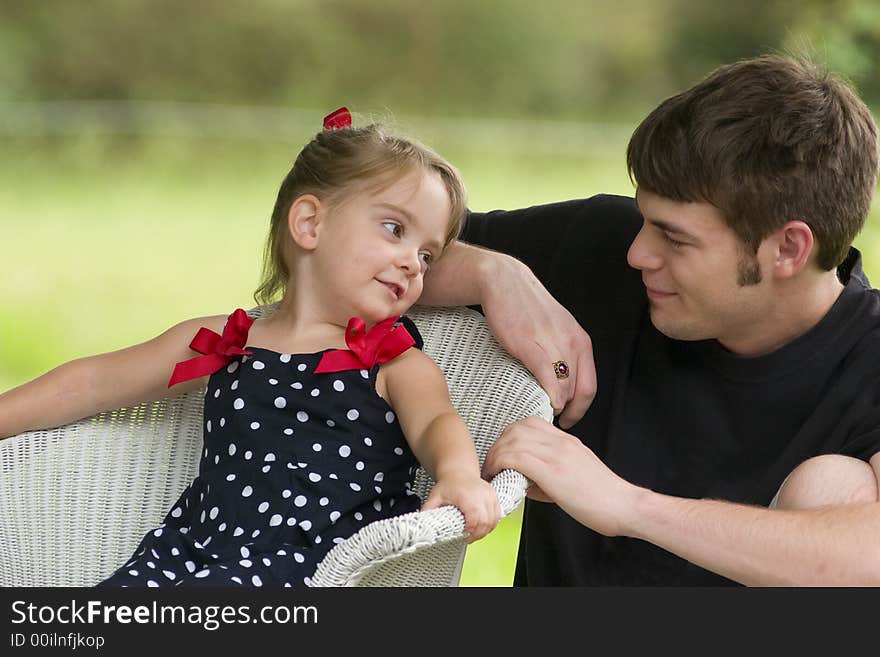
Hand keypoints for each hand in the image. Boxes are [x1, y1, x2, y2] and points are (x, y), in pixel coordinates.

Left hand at [421, 474, 500, 542]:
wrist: (459, 471)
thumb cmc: (449, 484)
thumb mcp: (435, 496)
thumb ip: (428, 509)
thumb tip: (420, 521)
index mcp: (467, 495)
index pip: (475, 518)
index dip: (471, 531)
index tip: (464, 536)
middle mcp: (480, 495)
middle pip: (486, 522)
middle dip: (477, 534)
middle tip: (468, 538)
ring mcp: (489, 495)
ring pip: (493, 520)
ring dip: (485, 530)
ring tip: (474, 534)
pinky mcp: (494, 497)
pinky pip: (497, 515)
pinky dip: (491, 524)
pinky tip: (482, 527)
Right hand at [481, 254, 595, 428]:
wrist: (504, 282)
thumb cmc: (526, 308)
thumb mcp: (556, 330)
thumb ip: (563, 354)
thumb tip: (562, 385)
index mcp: (581, 341)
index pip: (590, 386)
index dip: (581, 409)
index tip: (568, 419)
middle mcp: (572, 343)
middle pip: (579, 391)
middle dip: (569, 412)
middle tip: (554, 421)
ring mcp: (553, 343)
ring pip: (565, 387)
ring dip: (556, 406)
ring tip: (542, 411)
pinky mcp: (530, 344)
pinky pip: (547, 376)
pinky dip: (551, 394)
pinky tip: (546, 403)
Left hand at [482, 416, 640, 536]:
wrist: (625, 506)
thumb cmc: (602, 498)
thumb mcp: (573, 475)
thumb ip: (547, 472)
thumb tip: (520, 478)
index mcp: (566, 441)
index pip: (529, 423)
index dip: (509, 436)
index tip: (503, 455)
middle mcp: (561, 442)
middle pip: (516, 428)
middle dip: (498, 445)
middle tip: (492, 465)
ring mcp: (557, 453)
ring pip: (512, 439)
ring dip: (495, 455)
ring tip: (492, 473)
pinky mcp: (553, 471)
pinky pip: (516, 457)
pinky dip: (500, 465)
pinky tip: (499, 478)